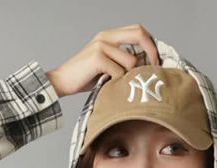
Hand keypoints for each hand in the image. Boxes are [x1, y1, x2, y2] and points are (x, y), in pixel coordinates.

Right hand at [46, 24, 160, 98]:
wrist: (62, 81)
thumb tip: (146, 68)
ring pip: (131, 61)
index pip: (138, 30)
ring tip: (119, 85)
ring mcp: (101, 45)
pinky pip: (119, 73)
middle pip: (139, 34)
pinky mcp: (97, 57)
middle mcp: (106, 36)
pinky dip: (117, 84)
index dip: (151, 44)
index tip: (155, 61)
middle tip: (154, 69)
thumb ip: (122, 61)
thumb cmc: (85, 77)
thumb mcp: (106, 65)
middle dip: (151, 52)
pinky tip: (108, 87)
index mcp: (109, 36)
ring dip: (129, 77)